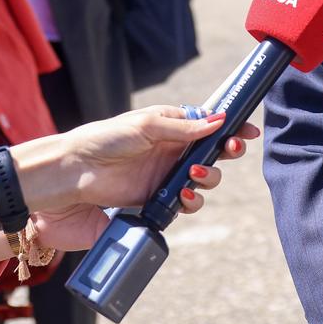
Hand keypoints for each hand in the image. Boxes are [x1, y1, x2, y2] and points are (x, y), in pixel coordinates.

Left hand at [18, 106, 259, 249]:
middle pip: (213, 153)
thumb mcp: (145, 125)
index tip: (249, 130)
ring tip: (195, 176)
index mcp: (169, 125)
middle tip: (231, 150)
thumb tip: (218, 122)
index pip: (208, 124)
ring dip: (209, 177)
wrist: (73, 173)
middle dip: (227, 152)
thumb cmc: (103, 140)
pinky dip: (191, 199)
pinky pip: (185, 201)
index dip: (230, 127)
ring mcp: (165, 175)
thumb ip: (183, 127)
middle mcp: (171, 150)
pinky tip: (183, 195)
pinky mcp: (156, 199)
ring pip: (204, 179)